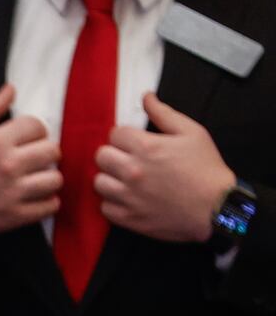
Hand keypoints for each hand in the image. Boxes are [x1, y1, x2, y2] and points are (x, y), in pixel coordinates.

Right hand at [0, 83, 62, 237]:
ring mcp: (12, 193)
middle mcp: (7, 166)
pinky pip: (49, 206)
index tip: (25, 138)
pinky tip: (35, 196)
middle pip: (52, 151)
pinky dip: (47, 201)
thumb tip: (11, 90)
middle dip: (44, 150)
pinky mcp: (13, 216)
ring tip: (36, 176)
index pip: (37, 126)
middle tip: (33, 156)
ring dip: (48, 176)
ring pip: (55, 179)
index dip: (33, 129)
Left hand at [95, 92, 235, 242]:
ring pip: (99, 182)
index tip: (134, 142)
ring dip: (110, 178)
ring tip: (125, 179)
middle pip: (101, 156)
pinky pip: (104, 207)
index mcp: (146, 147)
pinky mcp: (128, 217)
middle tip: (128, 159)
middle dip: (113, 154)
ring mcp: (128, 196)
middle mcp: (132, 171)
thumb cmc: (206, 169)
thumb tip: (145, 97)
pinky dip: (113, 202)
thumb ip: (164, 114)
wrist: (216, 207)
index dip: (124, 136)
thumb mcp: (192, 133)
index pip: (114, 134)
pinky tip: (127, 198)